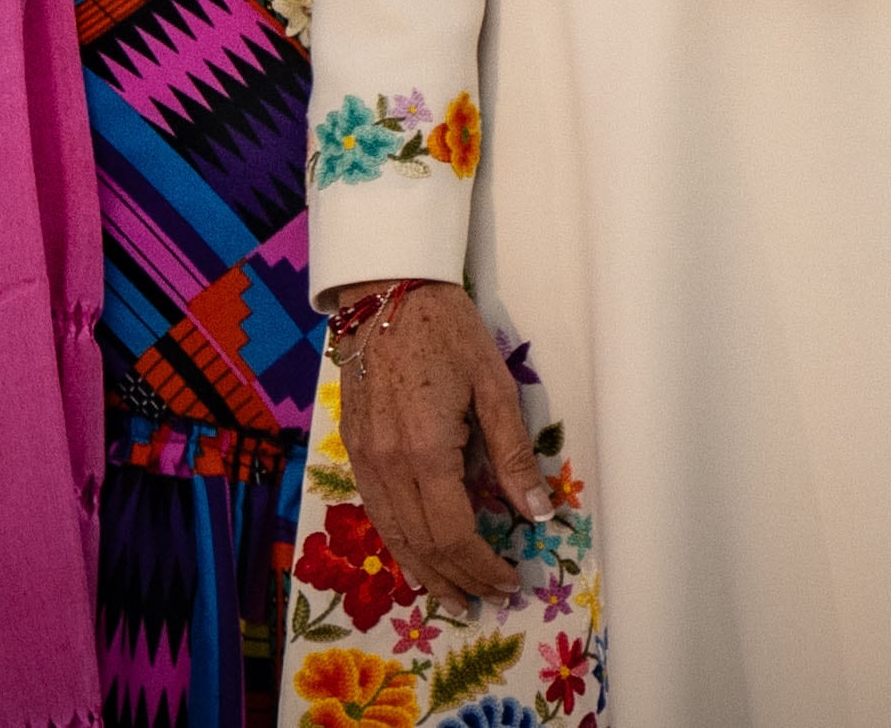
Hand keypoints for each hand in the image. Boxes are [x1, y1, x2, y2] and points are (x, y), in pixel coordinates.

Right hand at [329, 279, 545, 614]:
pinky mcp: (352, 449)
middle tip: (487, 598)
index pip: (454, 534)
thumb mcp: (493, 385)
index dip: (482, 566)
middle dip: (458, 578)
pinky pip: (376, 512)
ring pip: (393, 536)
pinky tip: (416, 555)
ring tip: (453, 595)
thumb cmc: (447, 330)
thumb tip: (539, 511)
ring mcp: (363, 460)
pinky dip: (399, 543)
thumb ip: (513, 454)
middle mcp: (388, 466)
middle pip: (422, 545)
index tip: (509, 580)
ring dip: (425, 572)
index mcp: (426, 452)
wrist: (384, 292)